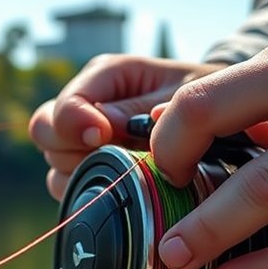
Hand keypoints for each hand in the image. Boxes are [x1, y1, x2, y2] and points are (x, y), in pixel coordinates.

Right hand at [28, 54, 222, 199]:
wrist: (221, 115)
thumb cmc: (205, 96)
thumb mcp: (187, 93)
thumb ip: (145, 108)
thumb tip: (103, 127)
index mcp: (105, 76)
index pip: (66, 103)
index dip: (75, 123)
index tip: (102, 135)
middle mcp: (86, 105)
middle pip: (45, 133)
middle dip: (73, 150)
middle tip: (113, 155)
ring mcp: (83, 141)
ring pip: (54, 167)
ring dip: (84, 174)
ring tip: (125, 172)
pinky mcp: (89, 169)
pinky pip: (70, 190)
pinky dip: (90, 192)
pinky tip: (122, 187)